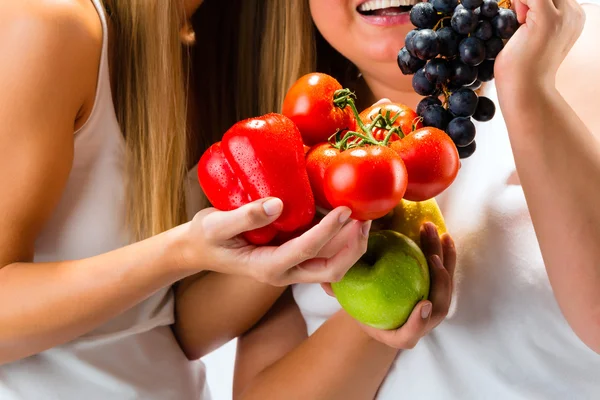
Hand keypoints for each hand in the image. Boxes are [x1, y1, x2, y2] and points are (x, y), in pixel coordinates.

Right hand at [180, 198, 370, 285]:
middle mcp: (285, 273)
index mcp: (268, 268)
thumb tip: (277, 204)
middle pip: (331, 270)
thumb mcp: (215, 225)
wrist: (200, 249)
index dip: (330, 231)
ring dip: (351, 244)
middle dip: (353, 247)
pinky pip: (325, 254)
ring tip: (363, 216)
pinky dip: (340, 239)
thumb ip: (244, 216)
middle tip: (365, 218)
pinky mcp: (294, 257)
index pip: (307, 250)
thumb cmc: (206, 237)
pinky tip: (345, 217)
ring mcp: (291, 267)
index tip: (346, 210)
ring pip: (333, 266)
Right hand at [322, 222, 455, 348]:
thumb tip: (323, 280)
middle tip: (431, 259)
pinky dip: (446, 255)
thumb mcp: (347, 299)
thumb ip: (338, 291)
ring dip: (444, 260)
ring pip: (445, 285)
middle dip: (440, 282)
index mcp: (399, 335)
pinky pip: (446, 272)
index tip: (422, 305)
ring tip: (437, 235)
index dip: (419, 323)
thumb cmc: (359, 302)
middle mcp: (420, 323)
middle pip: (437, 305)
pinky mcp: (437, 288)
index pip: (410, 334)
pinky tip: (442, 234)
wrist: (375, 304)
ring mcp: (433, 307)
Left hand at [495, 0, 585, 88]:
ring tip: (519, 22)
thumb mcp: (534, 34)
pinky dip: (519, 1)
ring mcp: (563, 16)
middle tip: (519, 20)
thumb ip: (534, 15)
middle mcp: (574, 14)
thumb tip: (520, 2)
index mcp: (573, 17)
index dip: (532, 1)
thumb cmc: (522, 67)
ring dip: (524, 0)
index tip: (522, 19)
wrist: (523, 89)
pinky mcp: (548, 19)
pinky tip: (517, 21)